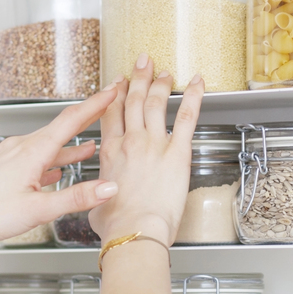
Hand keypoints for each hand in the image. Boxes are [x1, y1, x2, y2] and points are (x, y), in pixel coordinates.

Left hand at [0, 87, 120, 265]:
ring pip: (48, 144)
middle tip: (107, 108)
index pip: (71, 120)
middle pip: (61, 127)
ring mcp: (10, 155)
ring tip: (91, 144)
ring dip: (71, 144)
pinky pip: (35, 157)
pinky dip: (52, 159)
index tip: (113, 89)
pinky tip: (56, 171)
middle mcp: (21, 147)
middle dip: (87, 118)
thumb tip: (108, 188)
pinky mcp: (3, 166)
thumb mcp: (38, 210)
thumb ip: (76, 198)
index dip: (96, 104)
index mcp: (32, 151)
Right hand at [89, 54, 204, 245]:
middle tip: (143, 62)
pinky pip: (187, 117)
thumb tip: (100, 195)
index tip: (119, 83)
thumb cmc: (117, 224)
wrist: (135, 231)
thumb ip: (99, 191)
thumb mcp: (96, 203)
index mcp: (110, 153)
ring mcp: (154, 144)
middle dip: (139, 78)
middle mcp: (131, 142)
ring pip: (157, 103)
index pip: (111, 114)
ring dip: (161, 84)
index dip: (116, 94)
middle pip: (134, 101)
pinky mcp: (177, 152)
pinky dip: (193, 97)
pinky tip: (197, 83)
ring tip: (164, 72)